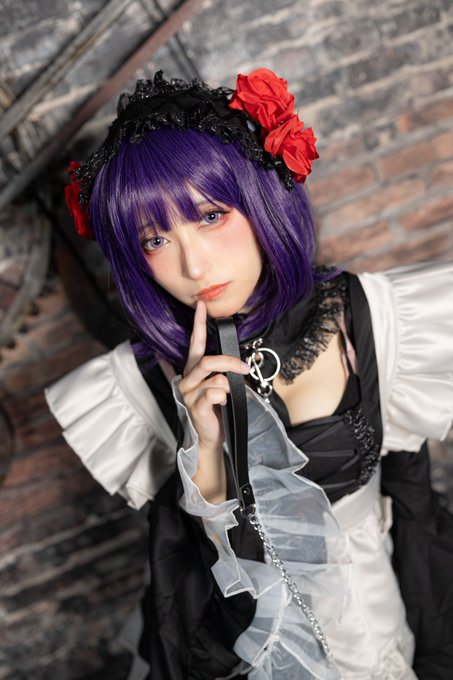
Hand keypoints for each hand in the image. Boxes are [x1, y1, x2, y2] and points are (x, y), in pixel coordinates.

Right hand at [179, 300, 249, 453]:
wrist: (211, 435)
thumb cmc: (217, 409)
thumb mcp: (220, 386)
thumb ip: (222, 371)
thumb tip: (238, 363)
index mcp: (193, 370)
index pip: (194, 343)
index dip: (198, 324)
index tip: (202, 306)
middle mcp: (187, 379)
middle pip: (207, 361)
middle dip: (230, 362)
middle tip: (245, 368)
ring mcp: (188, 393)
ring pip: (215, 379)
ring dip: (228, 387)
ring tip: (227, 396)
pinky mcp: (194, 406)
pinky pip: (215, 393)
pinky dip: (224, 398)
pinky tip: (221, 405)